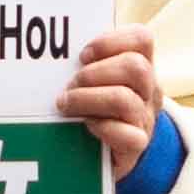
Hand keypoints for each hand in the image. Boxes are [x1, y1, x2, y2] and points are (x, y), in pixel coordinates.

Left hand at [59, 25, 160, 174]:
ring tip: (66, 105)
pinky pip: (126, 134)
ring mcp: (145, 118)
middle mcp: (148, 90)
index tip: (82, 56)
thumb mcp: (93, 82)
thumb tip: (46, 56)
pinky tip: (85, 125)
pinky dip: (100, 128)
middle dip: (93, 73)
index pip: (141, 39)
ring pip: (125, 99)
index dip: (110, 41)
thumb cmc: (92, 108)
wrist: (107, 155)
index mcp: (140, 67)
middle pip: (135, 67)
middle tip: (70, 85)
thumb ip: (83, 66)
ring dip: (87, 99)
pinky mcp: (136, 145)